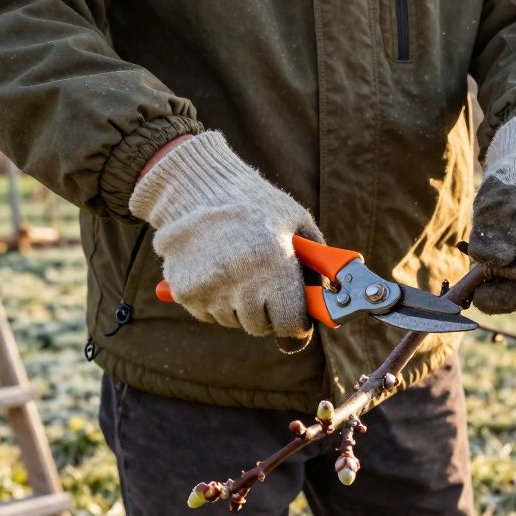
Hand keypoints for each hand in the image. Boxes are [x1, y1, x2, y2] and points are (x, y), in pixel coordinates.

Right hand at [130, 132, 322, 350]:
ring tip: (237, 269)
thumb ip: (318, 259)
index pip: (290, 324)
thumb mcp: (294, 220)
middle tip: (265, 287)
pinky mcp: (184, 292)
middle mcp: (241, 282)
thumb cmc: (252, 202)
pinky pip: (207, 314)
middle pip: (260, 327)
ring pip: (233, 321)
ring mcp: (210, 289)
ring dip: (239, 306)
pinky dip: (214, 300)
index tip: (295, 316)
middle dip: (267, 313)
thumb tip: (331, 291)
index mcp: (273, 265)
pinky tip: (215, 269)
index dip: (295, 322)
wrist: (194, 188)